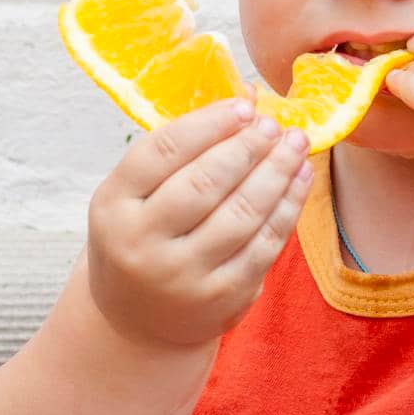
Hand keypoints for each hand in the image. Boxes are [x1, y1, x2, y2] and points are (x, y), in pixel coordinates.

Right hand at [85, 95, 313, 349]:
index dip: (209, 124)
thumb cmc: (144, 233)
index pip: (163, 151)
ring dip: (276, 173)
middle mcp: (141, 243)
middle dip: (249, 147)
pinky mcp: (220, 298)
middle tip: (276, 124)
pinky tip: (300, 179)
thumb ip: (185, 145)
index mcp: (113, 204)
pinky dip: (287, 207)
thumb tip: (249, 94)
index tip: (245, 106)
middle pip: (205, 182)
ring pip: (242, 214)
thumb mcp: (140, 190)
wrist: (136, 320)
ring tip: (296, 144)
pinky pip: (264, 245)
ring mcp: (181, 276)